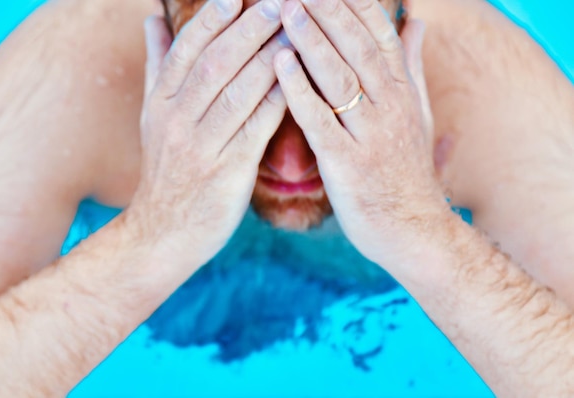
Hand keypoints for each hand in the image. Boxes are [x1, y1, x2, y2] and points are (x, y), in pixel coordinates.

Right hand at [126, 0, 287, 267]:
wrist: (163, 233)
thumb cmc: (167, 172)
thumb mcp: (153, 118)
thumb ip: (159, 67)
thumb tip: (152, 18)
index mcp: (161, 104)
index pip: (186, 51)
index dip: (212, 20)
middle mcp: (177, 121)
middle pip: (215, 64)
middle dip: (248, 29)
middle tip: (277, 2)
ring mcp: (201, 147)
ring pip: (238, 91)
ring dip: (269, 58)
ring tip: (295, 30)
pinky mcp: (227, 172)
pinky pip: (257, 127)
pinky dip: (278, 100)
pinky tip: (299, 80)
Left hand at [274, 0, 448, 267]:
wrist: (414, 231)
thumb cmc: (406, 172)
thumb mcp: (418, 115)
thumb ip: (411, 66)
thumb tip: (415, 21)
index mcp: (403, 92)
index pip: (378, 34)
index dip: (354, 3)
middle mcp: (390, 107)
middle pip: (356, 47)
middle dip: (327, 10)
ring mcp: (371, 136)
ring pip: (339, 78)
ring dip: (311, 41)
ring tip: (284, 9)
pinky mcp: (348, 164)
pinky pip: (320, 121)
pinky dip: (299, 90)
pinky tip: (279, 63)